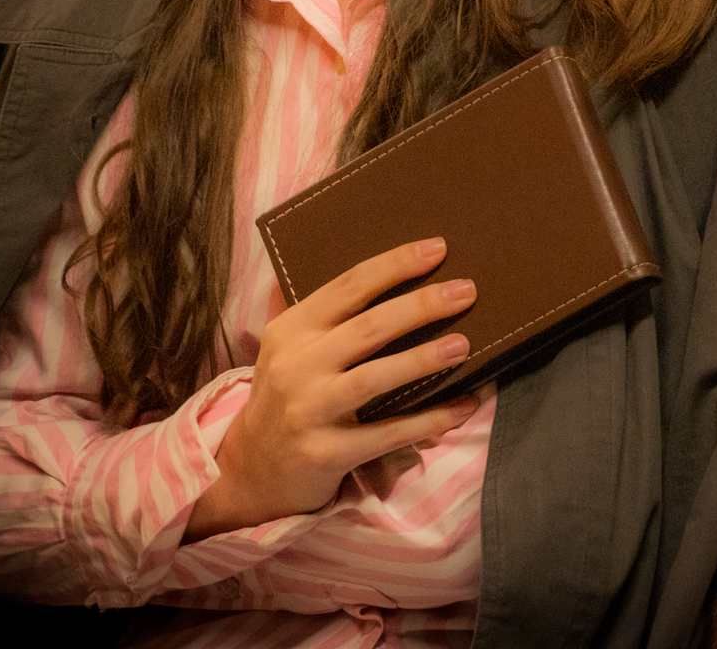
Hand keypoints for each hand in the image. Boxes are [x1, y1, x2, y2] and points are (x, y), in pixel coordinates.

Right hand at [184, 237, 479, 540]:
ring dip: (423, 359)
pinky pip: (386, 434)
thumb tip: (369, 259)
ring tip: (463, 344)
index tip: (438, 248)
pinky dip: (429, 420)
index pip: (348, 287)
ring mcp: (309, 411)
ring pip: (374, 377)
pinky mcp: (325, 453)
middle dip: (421, 305)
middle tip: (466, 291)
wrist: (250, 469)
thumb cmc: (286, 396)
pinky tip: (464, 405)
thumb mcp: (286, 346)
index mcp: (290, 330)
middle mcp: (296, 366)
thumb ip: (320, 310)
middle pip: (368, 327)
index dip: (395, 265)